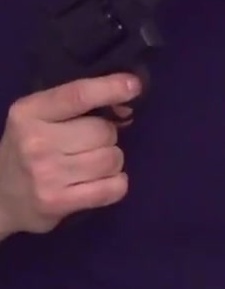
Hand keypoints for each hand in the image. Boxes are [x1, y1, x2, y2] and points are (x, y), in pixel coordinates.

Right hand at [0, 73, 139, 237]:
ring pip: (112, 159)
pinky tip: (99, 184)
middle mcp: (35, 142)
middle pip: (105, 131)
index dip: (110, 88)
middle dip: (107, 137)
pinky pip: (114, 188)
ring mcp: (46, 174)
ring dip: (110, 162)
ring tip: (89, 166)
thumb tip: (126, 106)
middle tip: (88, 146)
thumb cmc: (28, 149)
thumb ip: (78, 106)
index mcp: (28, 113)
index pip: (78, 95)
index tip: (133, 86)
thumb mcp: (39, 118)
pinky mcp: (58, 202)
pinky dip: (116, 184)